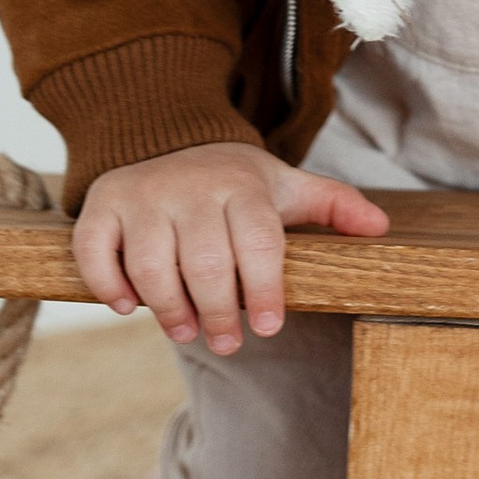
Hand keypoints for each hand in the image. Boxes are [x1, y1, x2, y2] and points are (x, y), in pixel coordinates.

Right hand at [71, 141, 388, 353]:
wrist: (165, 136)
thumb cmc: (232, 181)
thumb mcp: (284, 186)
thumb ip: (332, 206)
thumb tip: (380, 228)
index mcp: (242, 184)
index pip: (257, 241)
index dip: (264, 288)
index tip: (268, 326)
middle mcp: (190, 187)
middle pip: (206, 263)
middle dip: (218, 313)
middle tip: (228, 341)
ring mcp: (143, 195)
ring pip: (153, 265)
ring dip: (169, 310)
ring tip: (186, 332)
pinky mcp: (103, 205)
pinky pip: (97, 252)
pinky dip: (109, 285)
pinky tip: (128, 307)